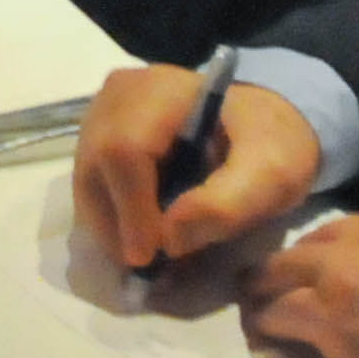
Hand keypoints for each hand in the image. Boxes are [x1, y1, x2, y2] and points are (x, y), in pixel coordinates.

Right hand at [73, 65, 323, 273]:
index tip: (151, 258)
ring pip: (85, 173)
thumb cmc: (271, 144)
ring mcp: (105, 107)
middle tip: (149, 267)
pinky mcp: (100, 127)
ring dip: (109, 224)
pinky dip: (110, 214)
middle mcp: (122, 91)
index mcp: (164, 90)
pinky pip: (90, 175)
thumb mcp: (273, 174)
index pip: (125, 148)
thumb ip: (227, 204)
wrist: (263, 122)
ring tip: (146, 254)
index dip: (131, 208)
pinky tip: (138, 233)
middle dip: (116, 224)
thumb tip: (169, 238)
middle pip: (95, 162)